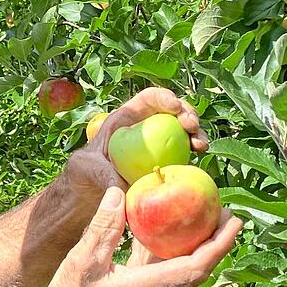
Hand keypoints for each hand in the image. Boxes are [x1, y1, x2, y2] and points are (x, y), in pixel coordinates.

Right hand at [48, 187, 242, 286]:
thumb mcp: (82, 262)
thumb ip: (102, 230)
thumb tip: (116, 192)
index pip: (195, 267)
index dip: (218, 245)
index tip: (234, 222)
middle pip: (196, 265)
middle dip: (214, 239)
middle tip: (225, 210)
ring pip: (181, 264)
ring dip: (194, 240)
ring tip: (202, 211)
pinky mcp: (139, 283)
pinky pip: (162, 263)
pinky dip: (169, 244)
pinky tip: (166, 223)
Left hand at [65, 88, 208, 201]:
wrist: (90, 187)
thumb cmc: (86, 170)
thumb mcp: (88, 167)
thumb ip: (104, 175)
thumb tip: (122, 189)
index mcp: (126, 118)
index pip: (148, 99)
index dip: (163, 97)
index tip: (174, 105)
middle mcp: (146, 127)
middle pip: (172, 111)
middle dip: (186, 112)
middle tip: (191, 125)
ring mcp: (158, 143)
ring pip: (183, 130)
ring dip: (196, 133)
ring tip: (200, 144)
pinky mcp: (166, 160)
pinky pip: (184, 152)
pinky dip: (194, 152)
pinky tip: (199, 156)